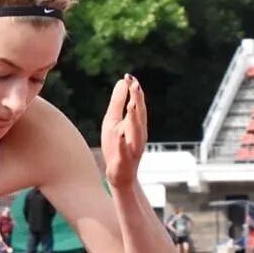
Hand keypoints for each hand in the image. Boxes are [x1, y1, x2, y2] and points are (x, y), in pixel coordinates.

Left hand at [100, 74, 147, 188]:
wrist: (120, 175)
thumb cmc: (117, 146)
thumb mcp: (114, 121)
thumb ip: (118, 102)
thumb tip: (123, 81)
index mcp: (136, 124)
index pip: (137, 105)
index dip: (134, 91)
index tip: (129, 76)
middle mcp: (138, 134)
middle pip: (139, 116)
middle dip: (138, 101)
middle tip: (135, 85)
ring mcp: (132, 148)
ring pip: (136, 132)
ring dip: (134, 119)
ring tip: (131, 105)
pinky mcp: (124, 161)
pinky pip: (125, 152)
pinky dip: (124, 144)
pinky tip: (121, 136)